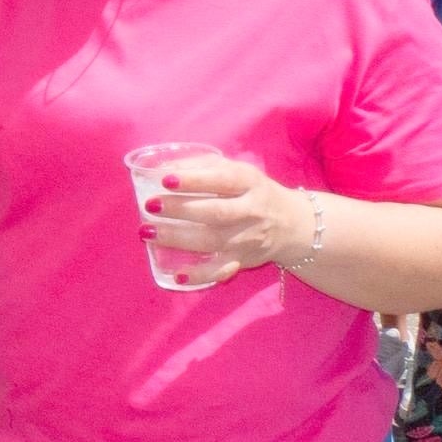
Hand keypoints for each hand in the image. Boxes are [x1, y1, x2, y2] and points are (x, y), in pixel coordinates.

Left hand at [139, 153, 314, 286]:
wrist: (293, 224)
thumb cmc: (252, 191)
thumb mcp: (236, 171)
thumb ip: (202, 166)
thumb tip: (161, 168)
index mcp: (249, 182)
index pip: (222, 179)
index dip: (194, 180)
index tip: (165, 180)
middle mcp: (252, 211)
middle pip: (216, 212)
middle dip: (181, 209)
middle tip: (151, 205)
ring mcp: (247, 239)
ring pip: (213, 241)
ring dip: (178, 239)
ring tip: (147, 232)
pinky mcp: (243, 260)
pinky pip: (221, 271)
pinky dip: (199, 275)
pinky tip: (177, 274)